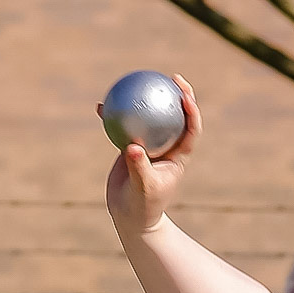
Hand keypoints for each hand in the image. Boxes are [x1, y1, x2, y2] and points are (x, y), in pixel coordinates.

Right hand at [101, 74, 199, 237]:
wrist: (130, 215)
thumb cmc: (142, 206)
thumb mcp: (143, 189)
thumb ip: (139, 168)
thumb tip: (132, 147)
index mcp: (178, 156)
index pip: (191, 130)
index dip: (192, 110)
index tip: (184, 95)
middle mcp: (167, 147)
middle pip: (176, 115)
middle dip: (177, 94)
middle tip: (170, 77)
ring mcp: (149, 145)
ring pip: (149, 116)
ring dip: (144, 98)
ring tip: (135, 79)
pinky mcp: (131, 146)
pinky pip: (124, 126)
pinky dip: (114, 117)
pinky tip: (101, 107)